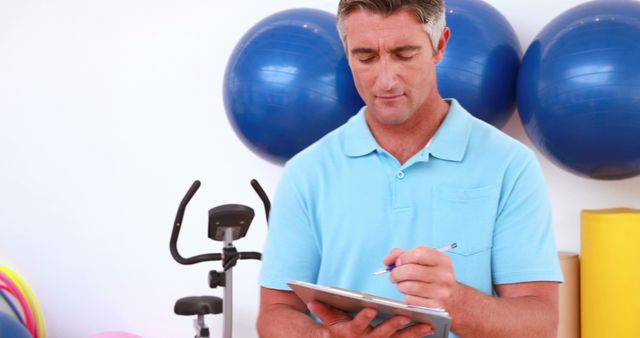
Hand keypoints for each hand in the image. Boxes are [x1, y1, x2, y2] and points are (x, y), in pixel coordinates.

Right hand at [307, 301, 433, 337]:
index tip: (372, 308)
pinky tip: (430, 328)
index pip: (357, 326)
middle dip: (394, 325)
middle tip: (405, 315)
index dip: (364, 318)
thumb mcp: (329, 320)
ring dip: (413, 333)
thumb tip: (311, 301)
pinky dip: (417, 335)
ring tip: (427, 324)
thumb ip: (322, 311)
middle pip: (382, 334)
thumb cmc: (338, 329)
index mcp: (352, 333)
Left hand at [384, 247, 457, 309]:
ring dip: (400, 285)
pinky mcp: (435, 306)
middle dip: (396, 273)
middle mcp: (444, 275)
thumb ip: (404, 255)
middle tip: (394, 276)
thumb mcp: (425, 261)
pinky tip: (411, 294)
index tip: (398, 262)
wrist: (454, 298)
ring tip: (402, 284)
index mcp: (442, 260)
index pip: (418, 254)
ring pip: (408, 286)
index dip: (403, 257)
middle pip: (410, 271)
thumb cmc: (433, 275)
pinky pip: (411, 299)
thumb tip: (388, 260)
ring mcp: (441, 292)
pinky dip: (406, 296)